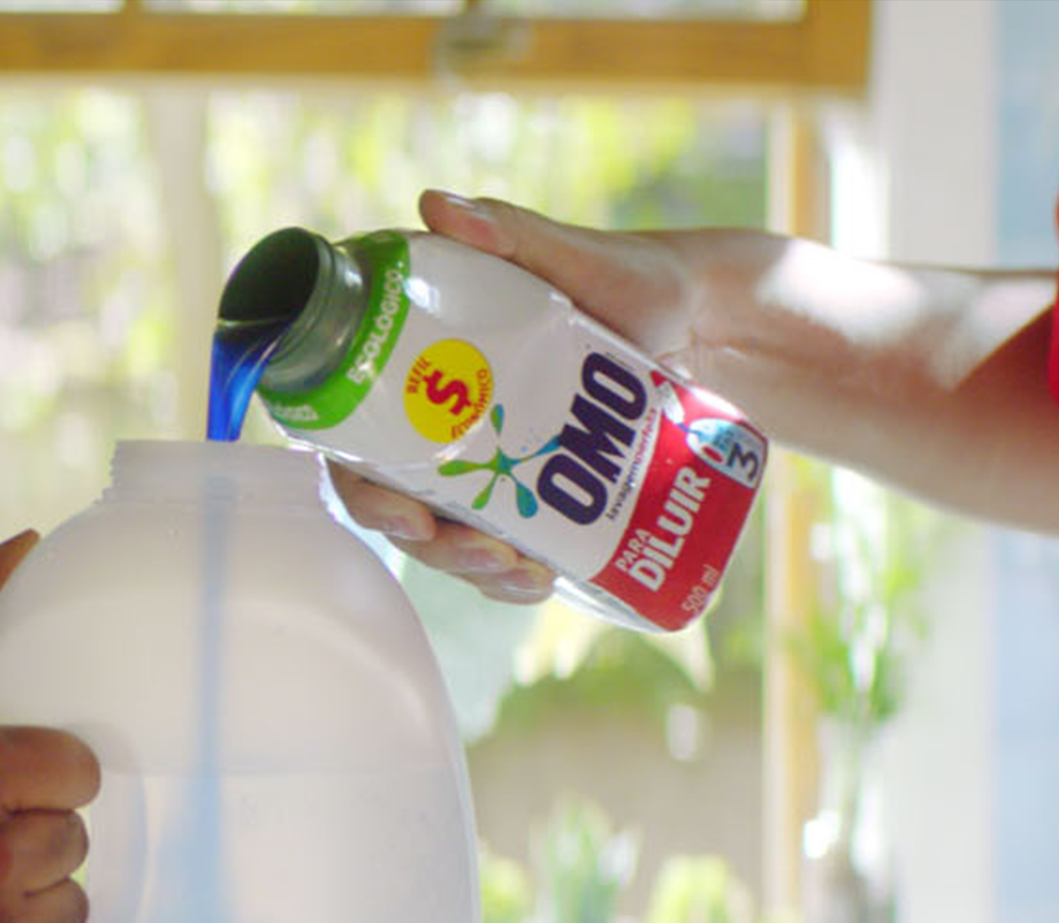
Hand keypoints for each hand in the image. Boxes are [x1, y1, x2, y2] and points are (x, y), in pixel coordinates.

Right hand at [328, 189, 702, 605]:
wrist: (701, 323)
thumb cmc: (627, 276)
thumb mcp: (569, 256)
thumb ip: (507, 231)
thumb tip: (437, 207)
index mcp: (419, 359)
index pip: (356, 428)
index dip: (358, 479)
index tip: (400, 508)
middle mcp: (437, 416)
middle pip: (393, 497)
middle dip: (423, 538)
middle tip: (473, 548)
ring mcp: (481, 459)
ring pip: (444, 531)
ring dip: (469, 565)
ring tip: (522, 571)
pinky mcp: (527, 491)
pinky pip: (500, 547)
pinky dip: (511, 574)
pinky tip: (540, 579)